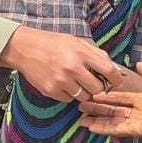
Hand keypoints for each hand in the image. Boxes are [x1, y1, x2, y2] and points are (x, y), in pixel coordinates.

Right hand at [0, 26, 121, 102]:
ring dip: (84, 92)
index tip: (116, 81)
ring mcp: (61, 81)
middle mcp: (72, 68)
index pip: (109, 71)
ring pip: (84, 97)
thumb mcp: (76, 42)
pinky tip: (63, 83)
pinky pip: (69, 100)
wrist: (25, 48)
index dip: (116, 79)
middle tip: (93, 82)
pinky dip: (69, 94)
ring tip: (76, 81)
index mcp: (81, 54)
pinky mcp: (51, 91)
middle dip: (99, 88)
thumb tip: (115, 69)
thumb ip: (97, 54)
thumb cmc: (53, 43)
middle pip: (98, 89)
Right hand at [78, 61, 141, 138]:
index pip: (119, 97)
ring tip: (81, 117)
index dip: (106, 95)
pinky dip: (103, 128)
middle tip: (81, 104)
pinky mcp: (136, 130)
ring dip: (96, 118)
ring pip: (111, 120)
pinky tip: (91, 127)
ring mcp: (135, 122)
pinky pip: (116, 129)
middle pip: (111, 109)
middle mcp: (136, 111)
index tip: (93, 92)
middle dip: (96, 107)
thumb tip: (139, 63)